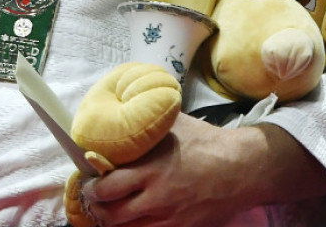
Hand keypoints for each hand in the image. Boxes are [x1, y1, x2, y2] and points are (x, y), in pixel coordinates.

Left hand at [74, 114, 325, 226]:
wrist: (240, 168)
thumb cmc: (204, 141)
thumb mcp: (171, 124)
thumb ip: (146, 124)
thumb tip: (122, 109)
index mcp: (151, 168)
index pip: (108, 184)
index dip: (91, 183)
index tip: (86, 176)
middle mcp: (156, 197)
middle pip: (111, 212)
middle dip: (95, 205)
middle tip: (91, 195)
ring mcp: (169, 218)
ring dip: (111, 220)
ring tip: (106, 209)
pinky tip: (131, 218)